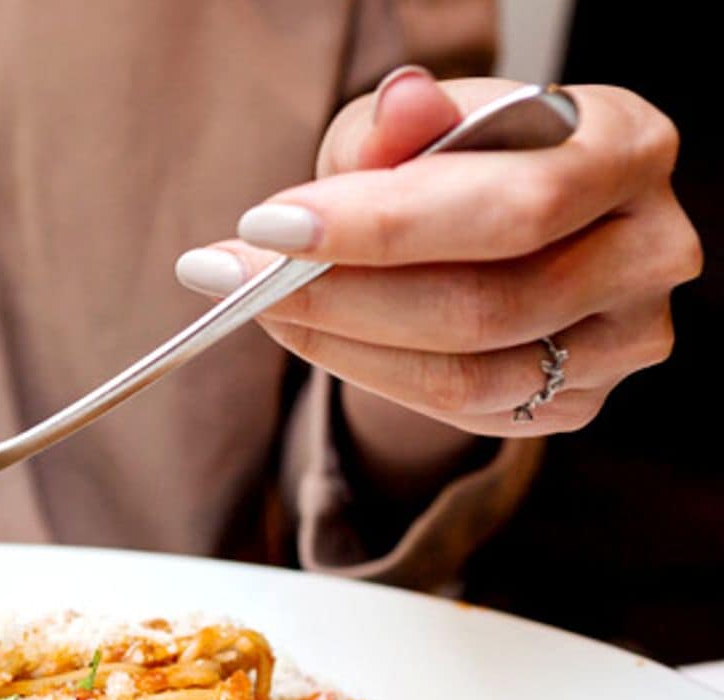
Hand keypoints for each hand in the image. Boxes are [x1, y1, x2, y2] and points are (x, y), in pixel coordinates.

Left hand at [175, 68, 701, 436]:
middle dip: (338, 294)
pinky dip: (369, 373)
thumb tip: (402, 106)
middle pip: (485, 304)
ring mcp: (625, 336)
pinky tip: (314, 336)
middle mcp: (650, 248)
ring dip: (340, 344)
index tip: (266, 226)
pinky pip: (460, 408)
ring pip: (466, 373)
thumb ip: (403, 124)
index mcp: (628, 146)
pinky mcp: (579, 399)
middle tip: (235, 275)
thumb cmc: (462, 159)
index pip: (515, 204)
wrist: (494, 225)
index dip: (383, 224)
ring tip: (259, 305)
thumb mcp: (418, 123)